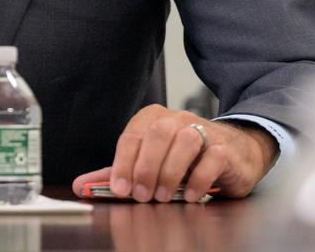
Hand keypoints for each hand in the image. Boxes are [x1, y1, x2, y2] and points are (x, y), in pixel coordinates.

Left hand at [71, 105, 277, 202]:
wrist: (233, 153)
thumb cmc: (187, 158)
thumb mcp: (150, 163)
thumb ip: (118, 172)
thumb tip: (81, 185)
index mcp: (153, 118)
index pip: (132, 136)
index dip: (123, 163)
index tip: (119, 189)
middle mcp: (177, 119)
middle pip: (156, 135)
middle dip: (146, 167)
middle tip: (141, 195)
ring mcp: (203, 130)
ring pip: (185, 142)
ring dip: (171, 172)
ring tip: (163, 197)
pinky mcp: (224, 148)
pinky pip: (212, 157)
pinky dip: (199, 178)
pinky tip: (191, 195)